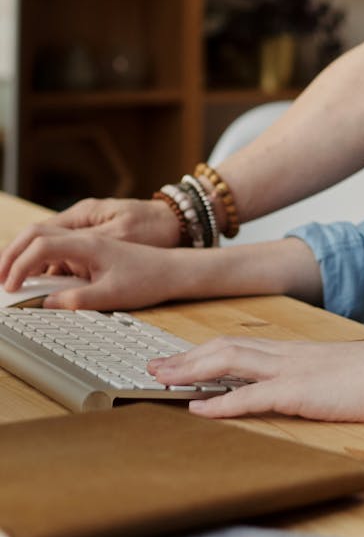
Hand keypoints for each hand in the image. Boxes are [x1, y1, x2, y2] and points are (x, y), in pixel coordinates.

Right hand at [0, 228, 175, 310]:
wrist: (174, 268)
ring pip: (46, 240)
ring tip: (10, 281)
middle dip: (12, 254)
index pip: (42, 243)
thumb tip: (45, 304)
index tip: (10, 287)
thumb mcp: (112, 295)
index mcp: (89, 241)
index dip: (20, 264)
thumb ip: (77, 299)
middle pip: (37, 233)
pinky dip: (41, 262)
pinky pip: (58, 249)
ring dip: (25, 257)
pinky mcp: (90, 247)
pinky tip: (35, 280)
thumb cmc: (148, 278)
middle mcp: (86, 233)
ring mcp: (88, 238)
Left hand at [148, 335, 363, 421]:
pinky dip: (220, 402)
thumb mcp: (337, 372)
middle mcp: (286, 354)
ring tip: (162, 380)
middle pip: (224, 348)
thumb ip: (312, 374)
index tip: (179, 358)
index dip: (204, 350)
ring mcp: (291, 370)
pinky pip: (252, 395)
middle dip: (186, 357)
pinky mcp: (300, 391)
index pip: (239, 344)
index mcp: (294, 350)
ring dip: (191, 371)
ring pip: (229, 362)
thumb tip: (296, 384)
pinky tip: (199, 409)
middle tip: (154, 367)